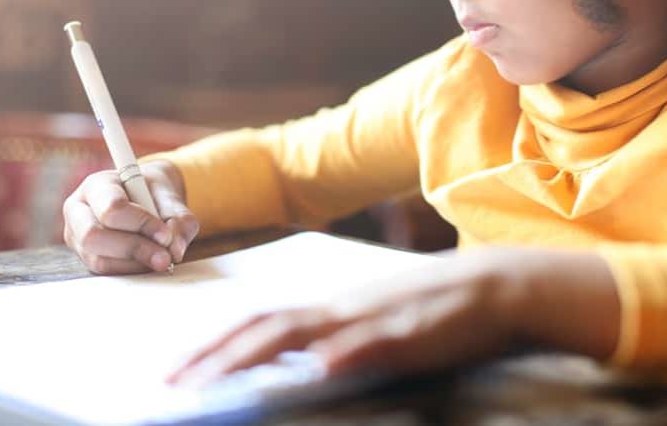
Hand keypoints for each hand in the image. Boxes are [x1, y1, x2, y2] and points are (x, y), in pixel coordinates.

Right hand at [63, 159, 199, 274]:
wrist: (146, 197)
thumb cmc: (154, 193)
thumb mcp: (171, 198)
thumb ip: (178, 219)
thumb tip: (174, 250)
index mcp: (97, 185)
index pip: (111, 207)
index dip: (140, 224)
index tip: (166, 234)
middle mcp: (78, 210)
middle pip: (94, 236)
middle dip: (134, 248)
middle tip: (165, 257)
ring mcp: (76, 236)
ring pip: (98, 259)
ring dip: (135, 263)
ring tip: (161, 259)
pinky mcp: (85, 257)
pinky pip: (104, 271)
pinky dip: (130, 270)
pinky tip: (148, 262)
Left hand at [168, 249, 540, 388]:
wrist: (495, 286)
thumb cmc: (436, 308)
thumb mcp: (379, 322)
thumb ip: (341, 338)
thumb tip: (303, 360)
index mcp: (334, 308)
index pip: (264, 321)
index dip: (218, 342)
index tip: (181, 365)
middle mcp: (342, 309)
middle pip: (267, 326)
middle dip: (214, 353)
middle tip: (171, 380)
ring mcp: (371, 319)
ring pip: (302, 333)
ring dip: (252, 354)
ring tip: (212, 379)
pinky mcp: (407, 332)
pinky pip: (369, 343)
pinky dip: (340, 354)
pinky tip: (318, 369)